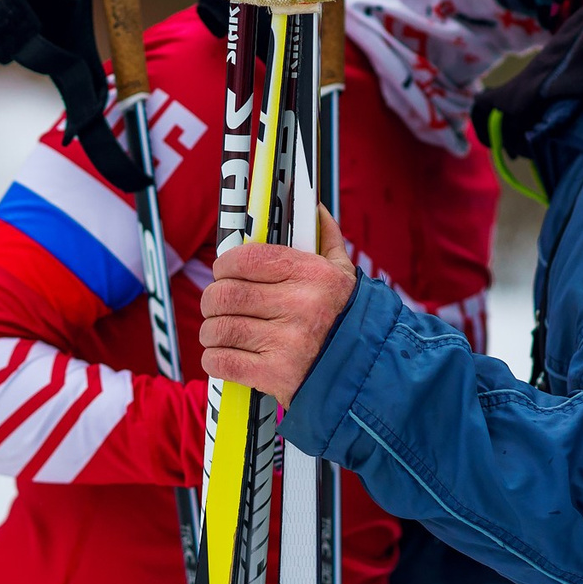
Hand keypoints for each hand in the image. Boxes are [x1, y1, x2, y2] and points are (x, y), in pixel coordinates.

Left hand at [200, 209, 358, 402]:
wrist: (371, 373)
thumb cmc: (352, 319)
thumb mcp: (345, 274)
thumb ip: (326, 239)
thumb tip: (314, 207)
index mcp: (312, 275)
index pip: (248, 258)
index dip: (225, 264)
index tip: (223, 271)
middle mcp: (300, 305)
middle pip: (226, 294)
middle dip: (211, 300)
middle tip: (216, 305)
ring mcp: (287, 343)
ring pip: (220, 329)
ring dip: (211, 331)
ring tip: (218, 332)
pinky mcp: (276, 375)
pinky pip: (223, 362)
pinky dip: (214, 359)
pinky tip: (223, 355)